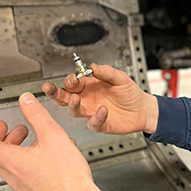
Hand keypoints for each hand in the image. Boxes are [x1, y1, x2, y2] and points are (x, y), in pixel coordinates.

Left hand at [0, 93, 104, 190]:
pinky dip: (36, 165)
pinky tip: (56, 160)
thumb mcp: (52, 134)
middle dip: (10, 140)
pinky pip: (30, 179)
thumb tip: (25, 100)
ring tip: (42, 143)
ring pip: (16, 168)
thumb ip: (36, 114)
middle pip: (0, 158)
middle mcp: (16, 179)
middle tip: (22, 131)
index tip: (3, 125)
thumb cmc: (67, 178)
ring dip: (24, 152)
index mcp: (14, 162)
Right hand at [42, 64, 158, 134]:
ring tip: (76, 99)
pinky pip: (93, 123)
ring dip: (72, 105)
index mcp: (89, 86)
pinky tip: (103, 110)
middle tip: (48, 88)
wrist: (143, 109)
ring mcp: (91, 112)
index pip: (72, 83)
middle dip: (55, 93)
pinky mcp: (100, 124)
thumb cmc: (130, 93)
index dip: (70, 80)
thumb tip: (94, 67)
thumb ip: (107, 72)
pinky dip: (96, 117)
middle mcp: (87, 99)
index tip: (72, 78)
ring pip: (74, 111)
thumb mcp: (120, 78)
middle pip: (65, 97)